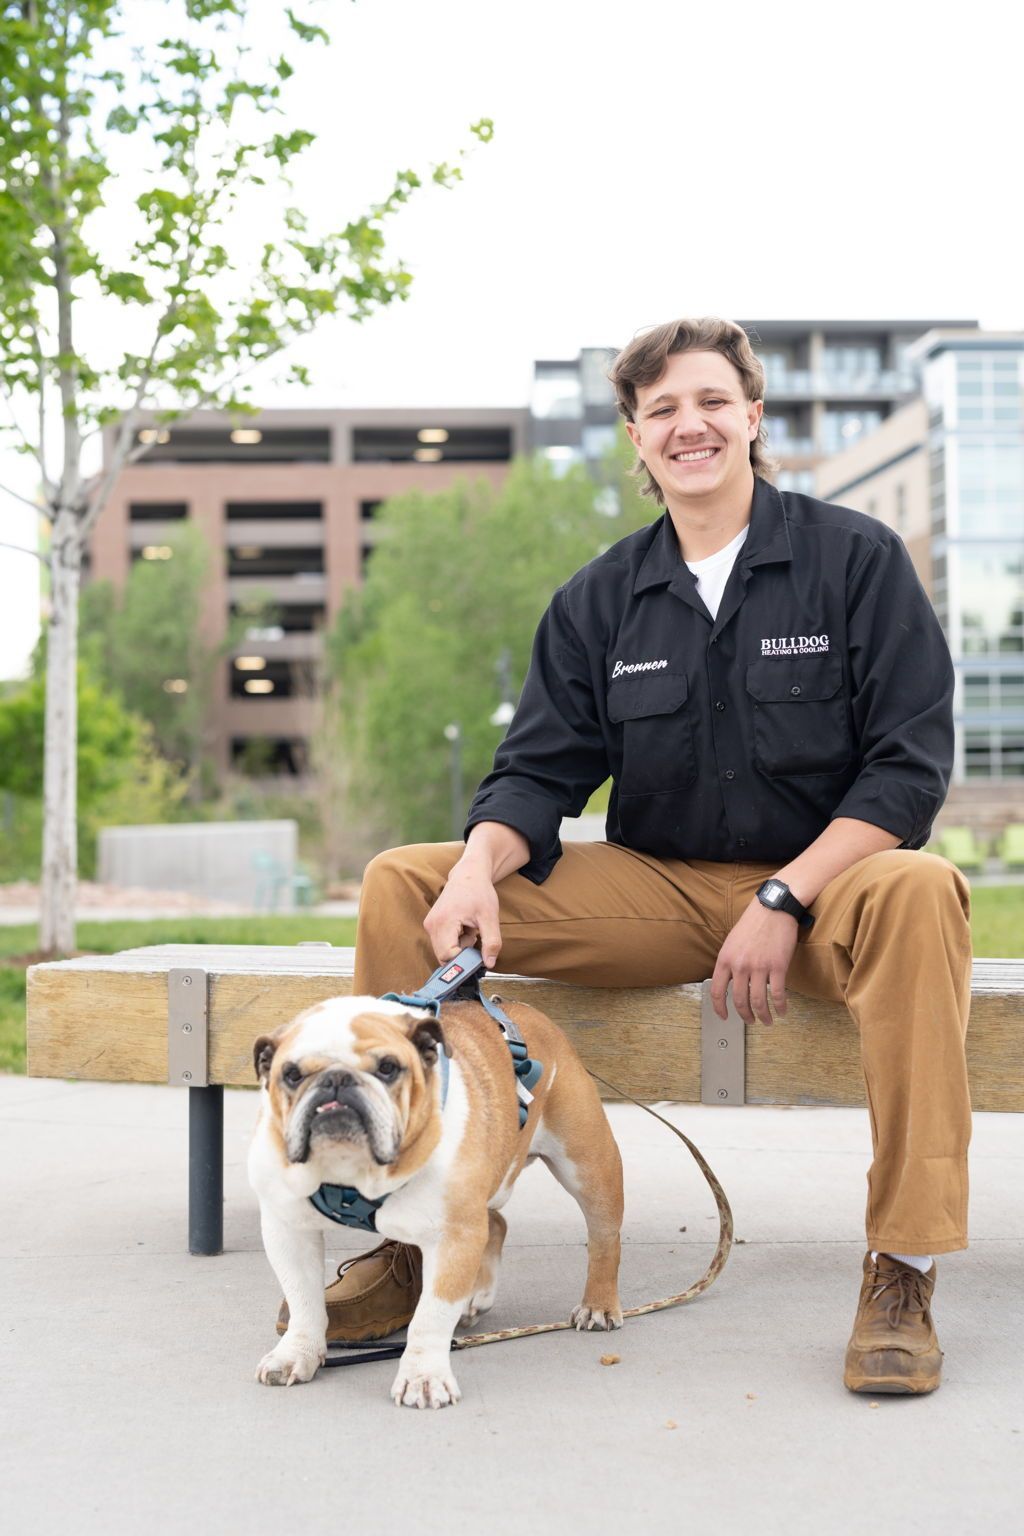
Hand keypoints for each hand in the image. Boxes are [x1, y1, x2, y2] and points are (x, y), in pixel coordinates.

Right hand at [423, 855, 501, 967]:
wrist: (469, 875)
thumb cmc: (480, 893)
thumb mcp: (490, 917)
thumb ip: (491, 942)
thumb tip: (489, 964)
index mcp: (444, 921)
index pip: (448, 956)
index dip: (464, 959)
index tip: (478, 950)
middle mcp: (432, 924)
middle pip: (444, 957)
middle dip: (461, 953)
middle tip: (474, 936)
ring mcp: (430, 925)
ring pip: (443, 952)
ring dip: (459, 947)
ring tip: (468, 929)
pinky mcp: (431, 925)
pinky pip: (442, 944)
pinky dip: (454, 942)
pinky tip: (462, 928)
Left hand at [710, 896, 797, 1026]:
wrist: (773, 908)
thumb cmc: (753, 923)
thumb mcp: (732, 941)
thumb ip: (730, 962)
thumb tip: (731, 982)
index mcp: (725, 959)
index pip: (717, 991)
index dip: (719, 1008)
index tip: (724, 1017)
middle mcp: (739, 965)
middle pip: (739, 1000)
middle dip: (745, 1016)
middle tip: (751, 1021)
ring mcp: (759, 967)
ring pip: (758, 1001)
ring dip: (763, 1015)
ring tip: (767, 1021)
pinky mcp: (777, 966)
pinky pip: (777, 994)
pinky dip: (780, 1006)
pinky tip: (782, 1011)